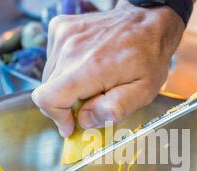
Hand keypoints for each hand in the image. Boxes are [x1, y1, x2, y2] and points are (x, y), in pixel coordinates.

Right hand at [31, 1, 184, 136]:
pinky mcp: (61, 27)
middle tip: (92, 100)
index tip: (70, 124)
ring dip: (67, 86)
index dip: (57, 117)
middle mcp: (72, 48)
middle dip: (67, 103)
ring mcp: (64, 35)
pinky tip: (87, 64)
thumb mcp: (143, 92)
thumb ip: (115, 109)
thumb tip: (85, 120)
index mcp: (91, 67)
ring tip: (93, 80)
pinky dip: (65, 69)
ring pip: (50, 77)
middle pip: (48, 91)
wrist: (149, 21)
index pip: (48, 99)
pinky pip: (53, 59)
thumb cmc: (148, 57)